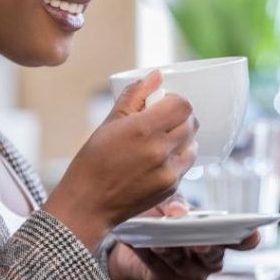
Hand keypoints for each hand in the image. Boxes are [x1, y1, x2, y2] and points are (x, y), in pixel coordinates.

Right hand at [43, 72, 197, 251]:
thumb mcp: (110, 122)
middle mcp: (160, 150)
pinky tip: (157, 161)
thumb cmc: (93, 162)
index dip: (175, 101)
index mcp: (143, 129)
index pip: (182, 105)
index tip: (163, 105)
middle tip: (162, 122)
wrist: (88, 203)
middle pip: (191, 123)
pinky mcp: (171, 188)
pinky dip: (177, 159)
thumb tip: (156, 76)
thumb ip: (135, 95)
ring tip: (159, 143)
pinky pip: (186, 165)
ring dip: (181, 139)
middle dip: (179, 119)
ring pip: (192, 145)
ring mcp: (168, 171)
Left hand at [107, 195, 260, 279]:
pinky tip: (135, 241)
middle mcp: (208, 261)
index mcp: (218, 238)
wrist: (134, 238)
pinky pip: (156, 267)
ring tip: (158, 241)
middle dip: (205, 248)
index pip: (238, 242)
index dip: (247, 240)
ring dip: (170, 250)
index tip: (253, 234)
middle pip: (211, 256)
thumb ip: (175, 203)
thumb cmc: (161, 217)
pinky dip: (146, 253)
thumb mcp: (170, 203)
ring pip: (181, 261)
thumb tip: (178, 212)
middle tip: (201, 243)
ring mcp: (188, 274)